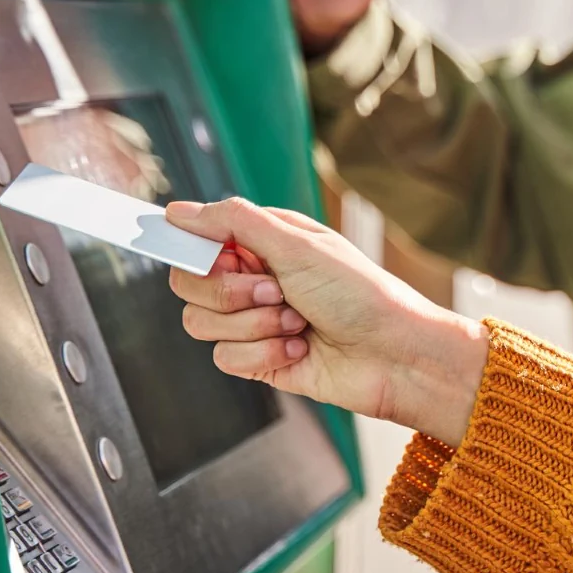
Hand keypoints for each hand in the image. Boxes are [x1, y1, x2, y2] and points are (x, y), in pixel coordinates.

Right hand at [165, 197, 488, 443]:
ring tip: (298, 322)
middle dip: (231, 293)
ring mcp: (254, 322)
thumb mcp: (297, 245)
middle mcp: (254, 279)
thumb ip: (233, 222)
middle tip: (277, 291)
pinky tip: (300, 349)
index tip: (217, 259)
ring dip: (253, 325)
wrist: (395, 356)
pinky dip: (263, 355)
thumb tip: (177, 211)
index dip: (197, 252)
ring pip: (201, 324)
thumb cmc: (358, 293)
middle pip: (190, 285)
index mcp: (262, 242)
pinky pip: (226, 359)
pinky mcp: (260, 361)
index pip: (196, 240)